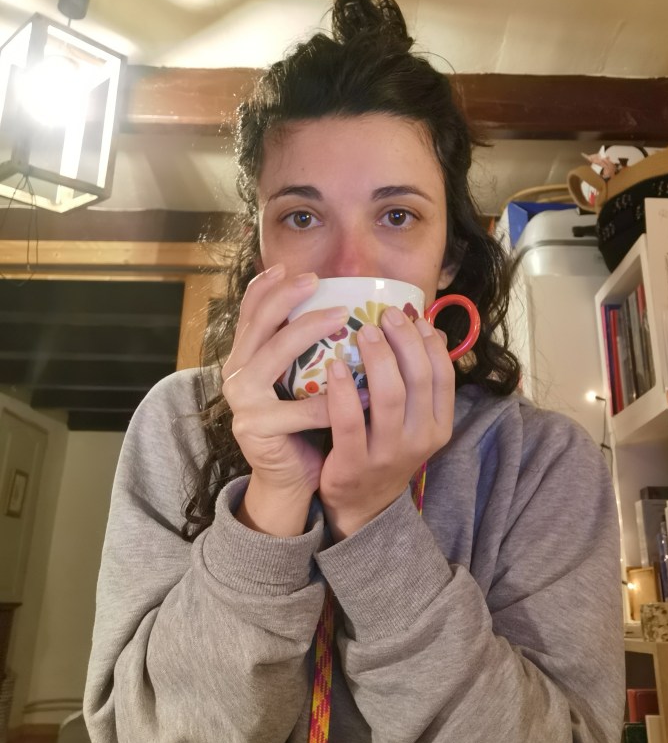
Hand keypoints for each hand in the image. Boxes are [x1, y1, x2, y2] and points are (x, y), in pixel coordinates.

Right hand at [222, 266, 348, 535]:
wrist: (290, 476)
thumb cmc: (303, 422)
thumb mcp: (302, 378)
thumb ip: (308, 348)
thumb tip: (343, 302)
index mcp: (244, 358)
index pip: (249, 313)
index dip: (264, 287)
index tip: (289, 267)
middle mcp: (236, 375)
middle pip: (259, 327)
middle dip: (287, 299)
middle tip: (315, 280)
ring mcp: (243, 403)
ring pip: (273, 357)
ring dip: (306, 332)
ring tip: (340, 317)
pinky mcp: (256, 429)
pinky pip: (297, 410)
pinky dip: (328, 399)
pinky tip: (357, 387)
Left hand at [318, 307, 454, 540]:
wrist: (362, 505)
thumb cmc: (385, 447)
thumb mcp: (413, 419)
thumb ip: (420, 380)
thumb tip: (428, 328)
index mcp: (439, 425)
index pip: (444, 375)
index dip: (429, 342)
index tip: (412, 316)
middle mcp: (421, 439)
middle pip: (419, 379)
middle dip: (404, 340)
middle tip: (385, 315)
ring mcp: (389, 453)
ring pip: (390, 396)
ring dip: (377, 358)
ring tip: (363, 331)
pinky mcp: (355, 464)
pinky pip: (350, 422)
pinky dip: (343, 390)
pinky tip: (334, 366)